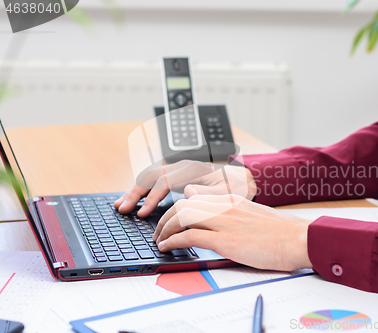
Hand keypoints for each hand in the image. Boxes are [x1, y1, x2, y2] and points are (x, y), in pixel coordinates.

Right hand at [114, 160, 256, 217]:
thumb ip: (211, 193)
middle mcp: (183, 166)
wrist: (242, 179)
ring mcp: (178, 170)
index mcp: (193, 169)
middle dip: (135, 193)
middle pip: (152, 176)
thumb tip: (189, 192)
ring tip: (120, 206)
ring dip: (134, 191)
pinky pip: (155, 181)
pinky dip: (142, 191)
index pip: (165, 181)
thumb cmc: (237, 188)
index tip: (143, 214)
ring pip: (150, 177)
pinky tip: (133, 201)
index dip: (152, 198)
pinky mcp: (177, 177)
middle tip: (122, 210)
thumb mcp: (229, 192)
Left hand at [153, 194, 312, 270]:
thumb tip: (208, 204)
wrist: (297, 239)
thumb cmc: (278, 231)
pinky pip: (189, 237)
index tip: (169, 217)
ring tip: (159, 241)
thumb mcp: (251, 212)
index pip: (192, 195)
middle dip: (164, 218)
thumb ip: (228, 208)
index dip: (175, 206)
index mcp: (230, 199)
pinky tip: (168, 248)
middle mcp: (224, 206)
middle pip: (182, 204)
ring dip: (164, 229)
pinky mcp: (225, 240)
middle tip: (159, 232)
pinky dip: (173, 242)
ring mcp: (224, 221)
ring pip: (181, 217)